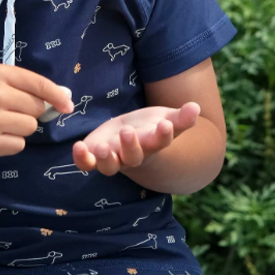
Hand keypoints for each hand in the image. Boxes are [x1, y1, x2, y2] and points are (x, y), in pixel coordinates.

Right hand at [0, 64, 73, 161]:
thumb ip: (26, 85)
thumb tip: (65, 96)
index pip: (39, 84)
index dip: (57, 96)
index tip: (68, 105)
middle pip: (37, 108)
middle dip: (30, 111)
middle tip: (8, 110)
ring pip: (30, 127)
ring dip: (21, 127)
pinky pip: (19, 144)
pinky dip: (11, 142)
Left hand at [72, 102, 200, 175]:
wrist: (132, 139)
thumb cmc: (151, 127)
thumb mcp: (166, 118)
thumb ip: (181, 117)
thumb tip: (196, 107)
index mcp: (152, 144)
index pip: (160, 142)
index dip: (164, 135)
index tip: (165, 125)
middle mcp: (133, 156)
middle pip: (134, 157)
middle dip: (131, 147)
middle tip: (128, 132)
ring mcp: (114, 158)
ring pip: (110, 167)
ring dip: (106, 159)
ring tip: (101, 148)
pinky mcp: (94, 156)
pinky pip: (87, 164)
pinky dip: (82, 159)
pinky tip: (78, 146)